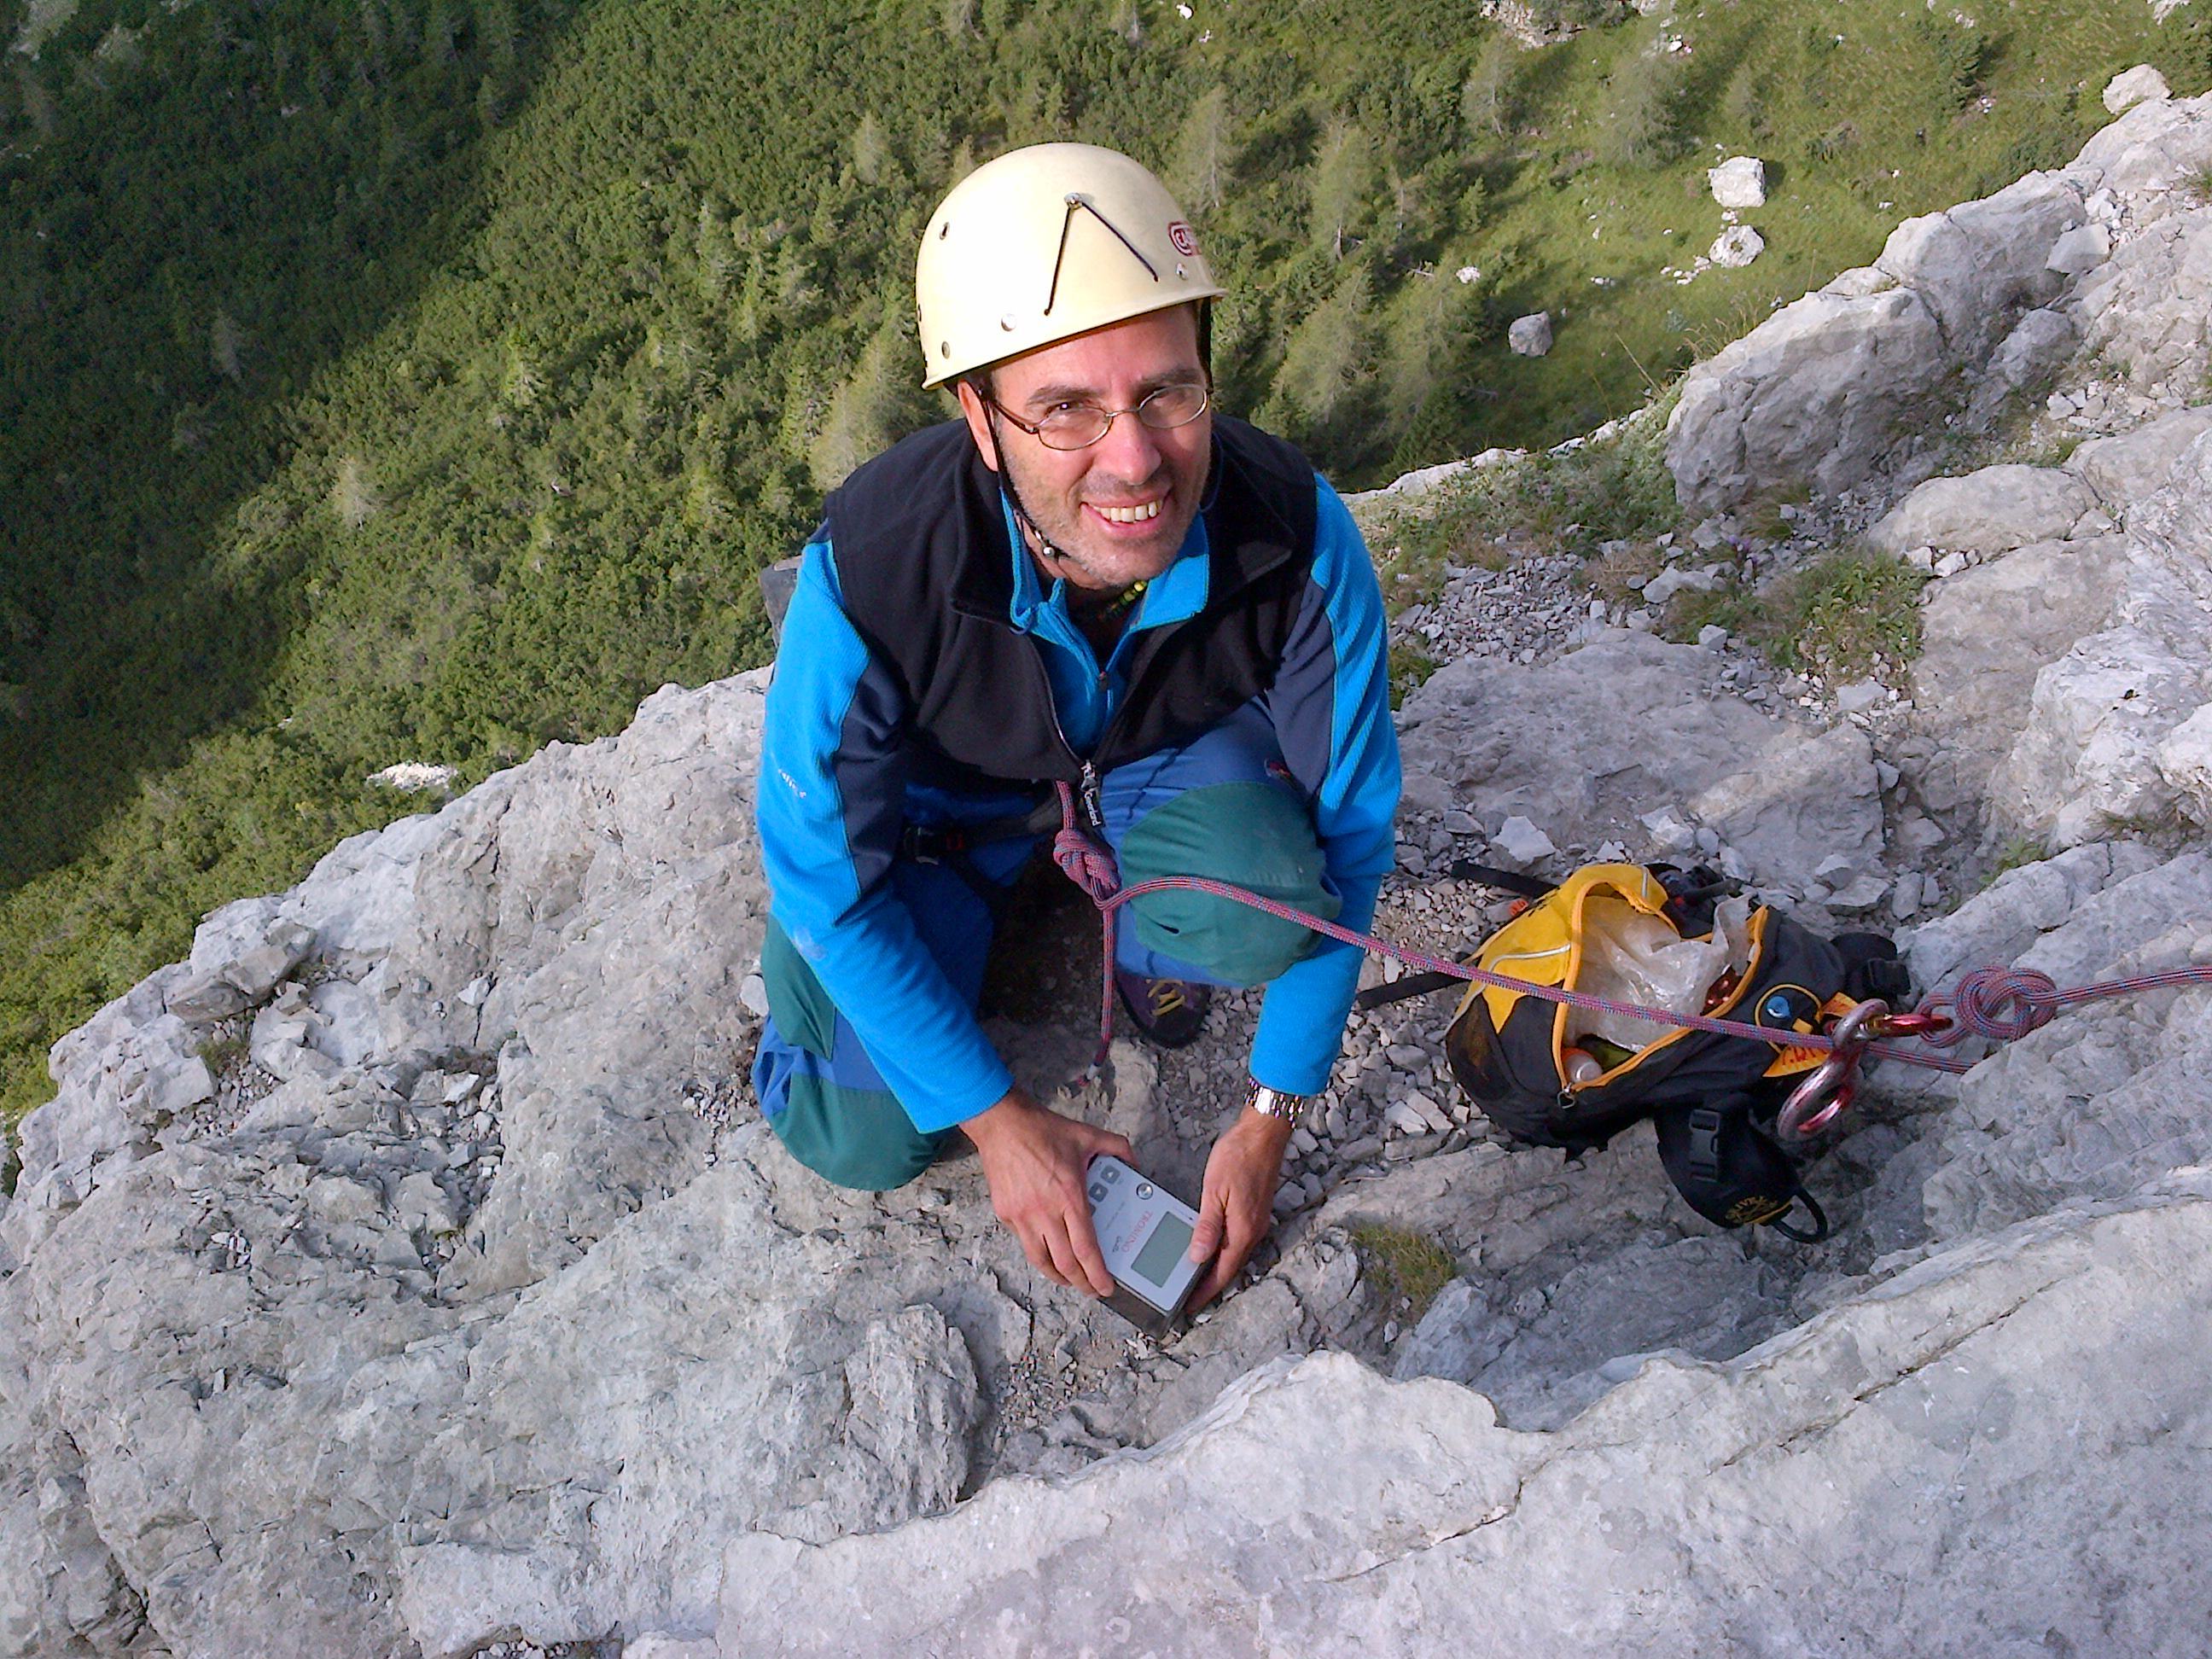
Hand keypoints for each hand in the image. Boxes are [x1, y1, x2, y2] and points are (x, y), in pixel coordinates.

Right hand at [960, 1087, 1134, 1297]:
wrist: (1002, 1123)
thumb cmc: (1042, 1130)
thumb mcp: (1087, 1134)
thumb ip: (1117, 1148)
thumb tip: (1134, 1164)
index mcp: (1069, 1196)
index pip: (1086, 1248)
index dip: (1097, 1273)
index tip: (1106, 1286)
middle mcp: (1045, 1211)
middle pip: (1065, 1263)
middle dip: (1081, 1283)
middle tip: (1092, 1290)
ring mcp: (1022, 1215)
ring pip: (1041, 1261)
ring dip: (1058, 1276)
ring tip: (1070, 1280)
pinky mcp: (1006, 1214)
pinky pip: (1025, 1243)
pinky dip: (1039, 1254)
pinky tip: (1048, 1253)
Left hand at [1186, 1107, 1292, 1309]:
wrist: (1263, 1134)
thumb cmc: (1239, 1156)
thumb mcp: (1215, 1191)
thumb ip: (1207, 1226)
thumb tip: (1198, 1257)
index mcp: (1243, 1231)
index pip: (1222, 1273)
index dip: (1205, 1292)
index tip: (1189, 1307)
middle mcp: (1253, 1231)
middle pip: (1230, 1268)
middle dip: (1209, 1285)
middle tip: (1188, 1297)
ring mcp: (1256, 1222)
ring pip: (1234, 1254)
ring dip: (1216, 1268)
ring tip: (1195, 1277)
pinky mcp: (1255, 1211)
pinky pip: (1237, 1240)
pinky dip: (1222, 1250)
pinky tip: (1210, 1247)